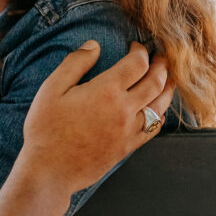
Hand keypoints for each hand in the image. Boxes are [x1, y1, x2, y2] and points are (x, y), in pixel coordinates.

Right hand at [22, 40, 173, 192]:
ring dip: (167, 88)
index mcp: (106, 91)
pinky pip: (154, 128)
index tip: (136, 45)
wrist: (50, 170)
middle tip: (162, 56)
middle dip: (161, 65)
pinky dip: (160, 114)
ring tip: (168, 78)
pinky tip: (157, 109)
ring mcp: (129, 131)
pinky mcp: (128, 147)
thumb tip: (93, 45)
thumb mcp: (52, 89)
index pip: (137, 63)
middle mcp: (124, 110)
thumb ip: (75, 63)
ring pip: (160, 105)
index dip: (140, 50)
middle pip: (155, 82)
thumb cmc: (46, 128)